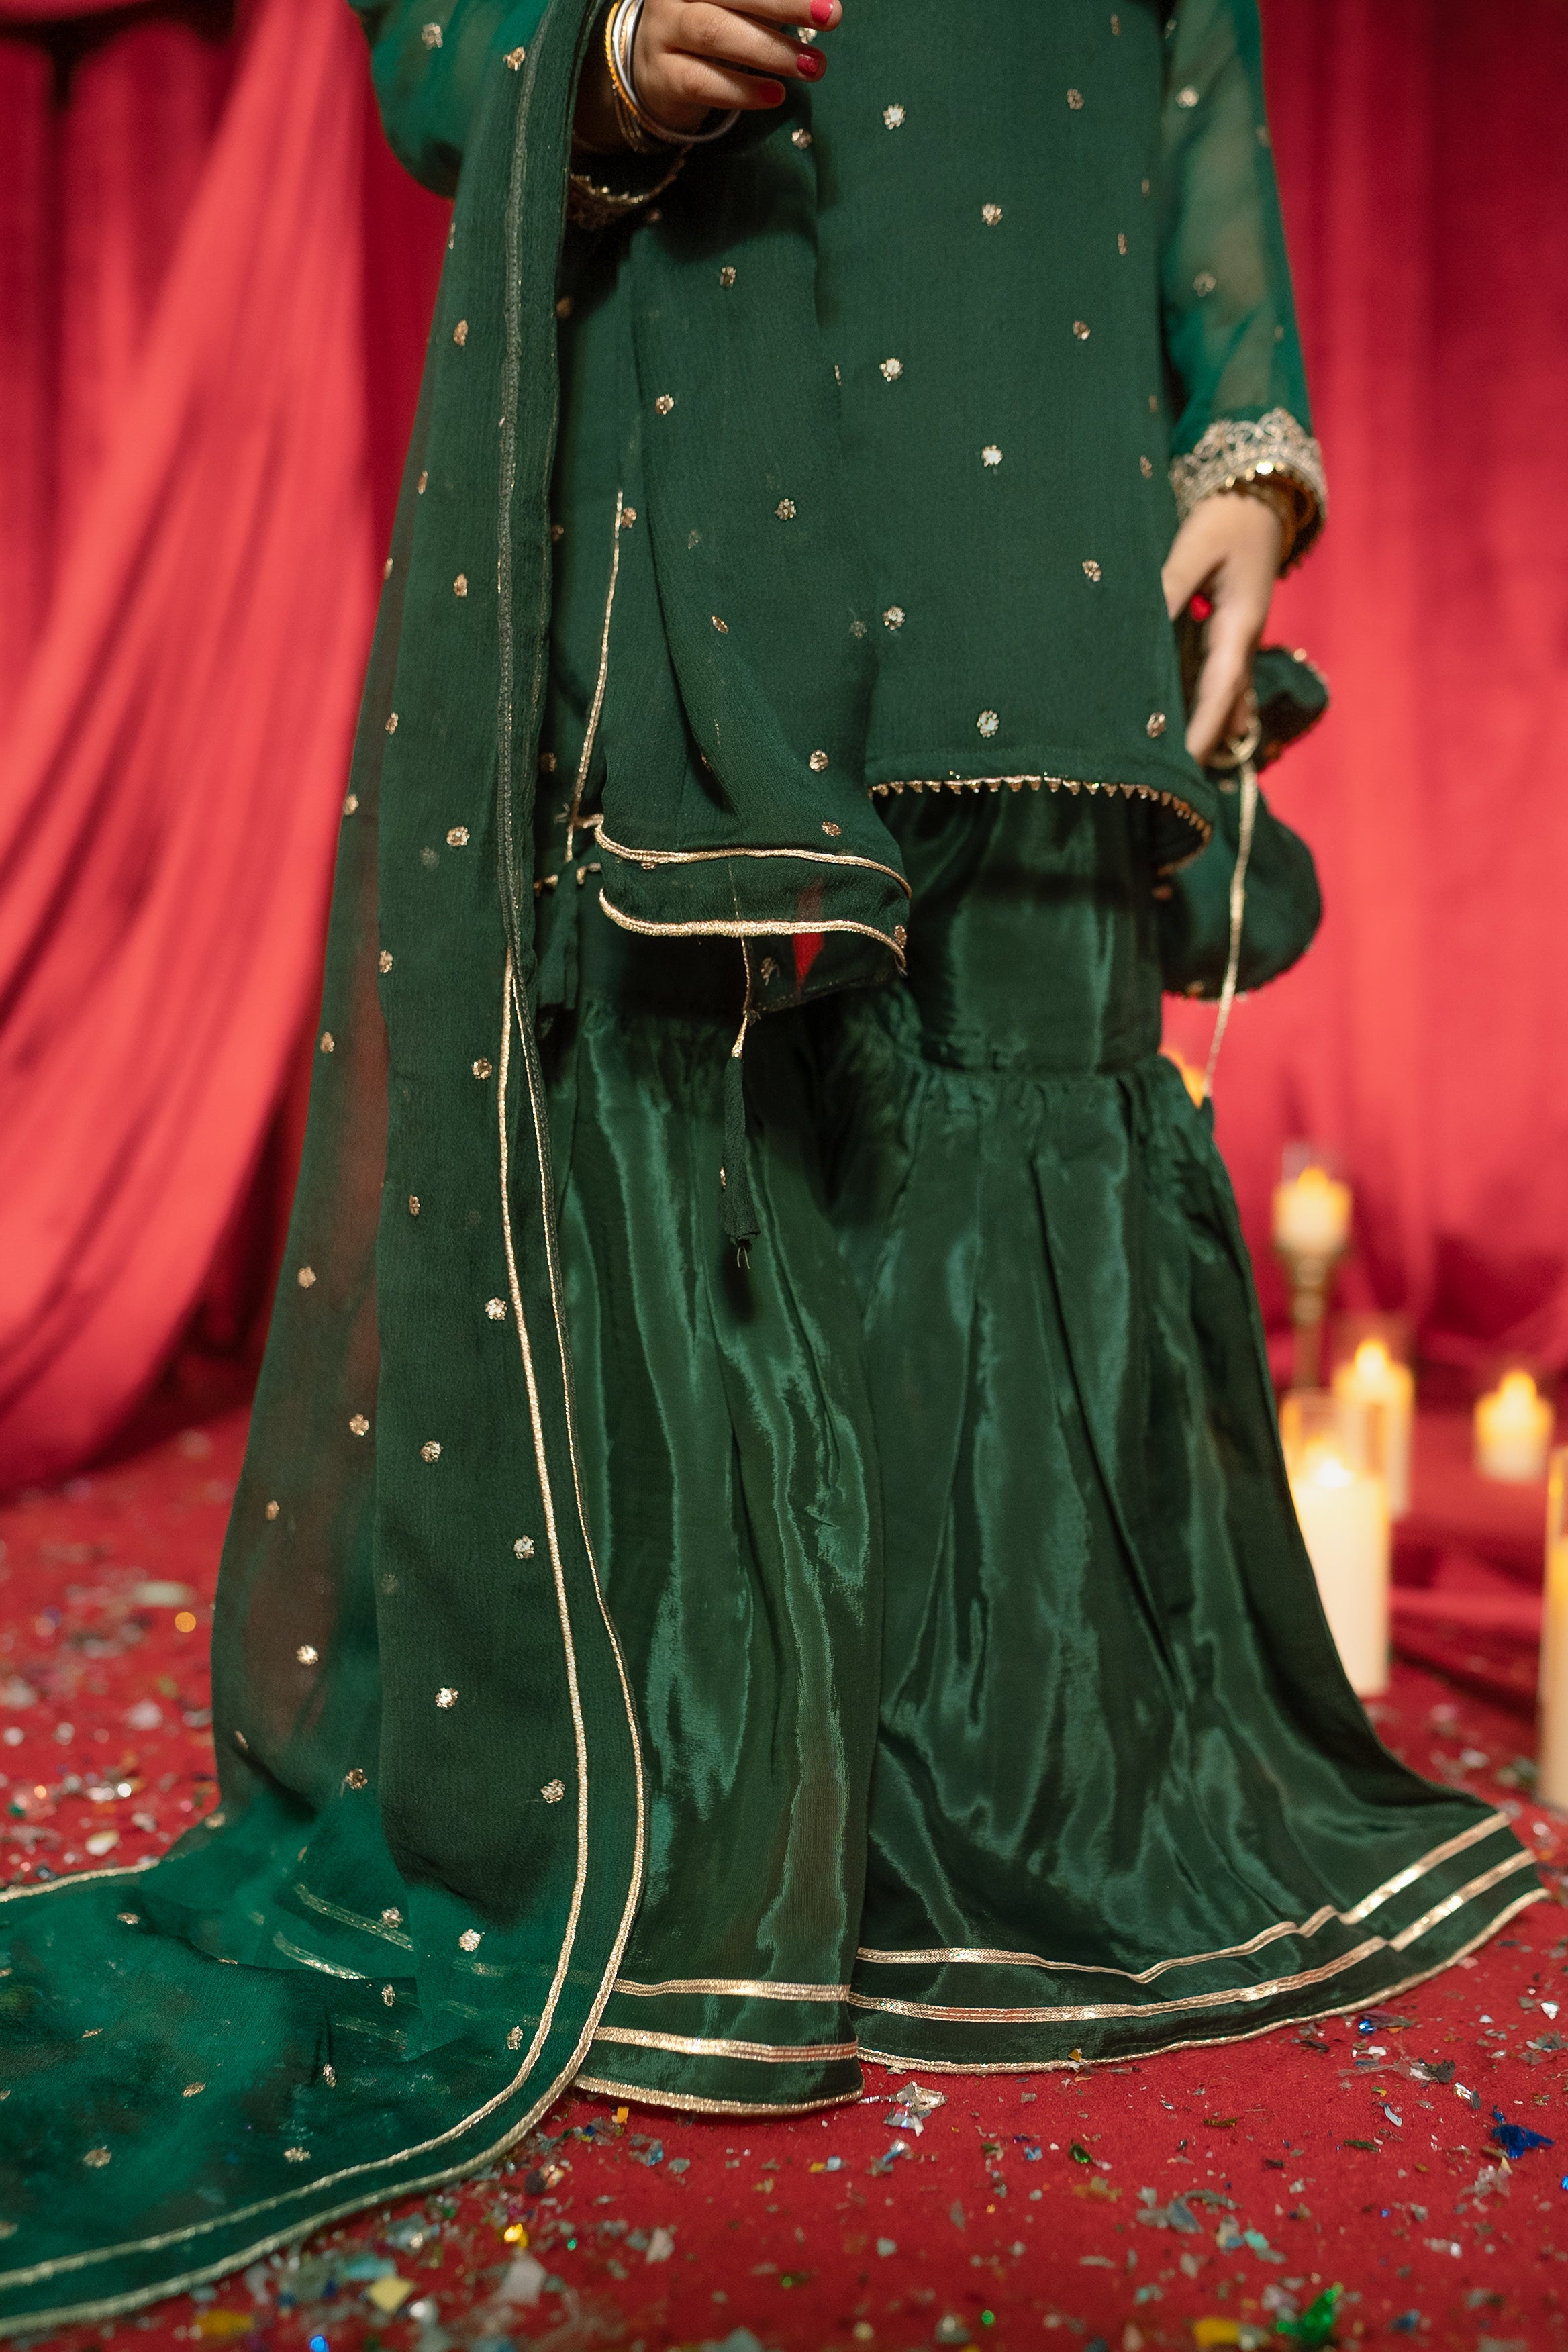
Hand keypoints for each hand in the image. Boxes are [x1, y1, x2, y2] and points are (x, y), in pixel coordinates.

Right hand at [575, 0, 839, 148]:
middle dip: (784, 4)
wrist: (657, 73)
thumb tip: (821, 3)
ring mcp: (662, 34)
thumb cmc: (711, 29)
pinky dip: (743, 90)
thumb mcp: (737, 6)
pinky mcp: (662, 78)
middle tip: (832, 17)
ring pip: (714, 34)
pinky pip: (702, 82)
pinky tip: (777, 95)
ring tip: (812, 66)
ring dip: (769, 50)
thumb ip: (768, 3)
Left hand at [1161, 493, 1282, 766]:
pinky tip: (1207, 736)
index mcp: (1239, 624)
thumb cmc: (1223, 518)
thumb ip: (1167, 587)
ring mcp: (1240, 637)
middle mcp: (1243, 639)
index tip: (1183, 765)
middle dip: (1203, 742)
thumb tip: (1139, 626)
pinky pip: (1222, 679)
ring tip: (1186, 773)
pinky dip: (1212, 708)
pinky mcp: (1230, 631)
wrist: (1257, 494)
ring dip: (1208, 730)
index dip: (1202, 730)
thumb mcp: (1194, 548)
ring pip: (1224, 695)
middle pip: (1224, 702)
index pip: (1219, 689)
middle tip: (1176, 786)